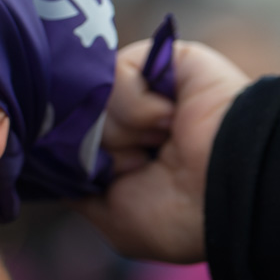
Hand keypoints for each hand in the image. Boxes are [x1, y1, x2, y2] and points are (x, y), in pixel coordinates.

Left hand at [76, 39, 249, 262]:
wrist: (229, 191)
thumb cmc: (179, 216)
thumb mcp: (116, 219)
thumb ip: (80, 188)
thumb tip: (49, 165)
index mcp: (123, 153)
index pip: (65, 136)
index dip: (59, 149)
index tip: (76, 169)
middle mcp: (130, 119)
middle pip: (72, 112)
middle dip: (87, 141)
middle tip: (127, 164)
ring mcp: (145, 88)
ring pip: (92, 95)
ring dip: (118, 130)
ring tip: (156, 146)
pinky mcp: (162, 61)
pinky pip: (116, 71)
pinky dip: (136, 106)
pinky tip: (166, 123)